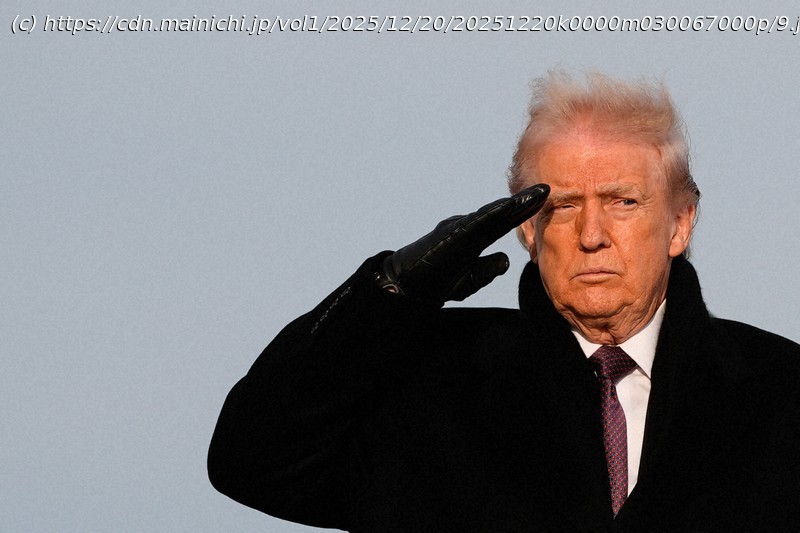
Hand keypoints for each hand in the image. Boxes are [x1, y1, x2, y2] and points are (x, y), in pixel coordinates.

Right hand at [375, 184, 549, 304]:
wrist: (408, 286)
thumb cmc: (436, 281)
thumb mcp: (469, 279)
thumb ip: (487, 269)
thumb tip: (505, 260)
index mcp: (473, 237)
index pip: (503, 222)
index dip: (523, 211)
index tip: (544, 201)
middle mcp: (466, 228)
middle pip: (501, 214)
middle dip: (524, 202)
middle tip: (547, 189)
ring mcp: (459, 230)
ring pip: (492, 214)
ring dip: (515, 204)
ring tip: (536, 195)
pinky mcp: (452, 236)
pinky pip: (476, 224)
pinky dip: (493, 214)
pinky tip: (509, 207)